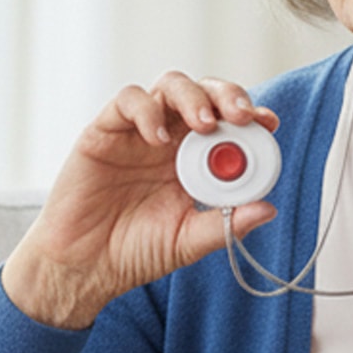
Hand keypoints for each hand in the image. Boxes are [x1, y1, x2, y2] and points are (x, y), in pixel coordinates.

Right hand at [2, 72, 279, 328]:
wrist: (83, 266)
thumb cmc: (133, 252)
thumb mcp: (188, 241)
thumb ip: (224, 225)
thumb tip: (268, 209)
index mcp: (194, 161)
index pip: (229, 123)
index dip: (250, 116)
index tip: (269, 123)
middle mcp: (170, 139)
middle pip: (204, 93)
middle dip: (228, 96)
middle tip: (242, 117)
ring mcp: (138, 131)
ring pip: (169, 86)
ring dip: (193, 97)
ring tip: (204, 124)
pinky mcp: (104, 131)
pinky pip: (128, 102)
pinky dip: (147, 111)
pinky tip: (158, 138)